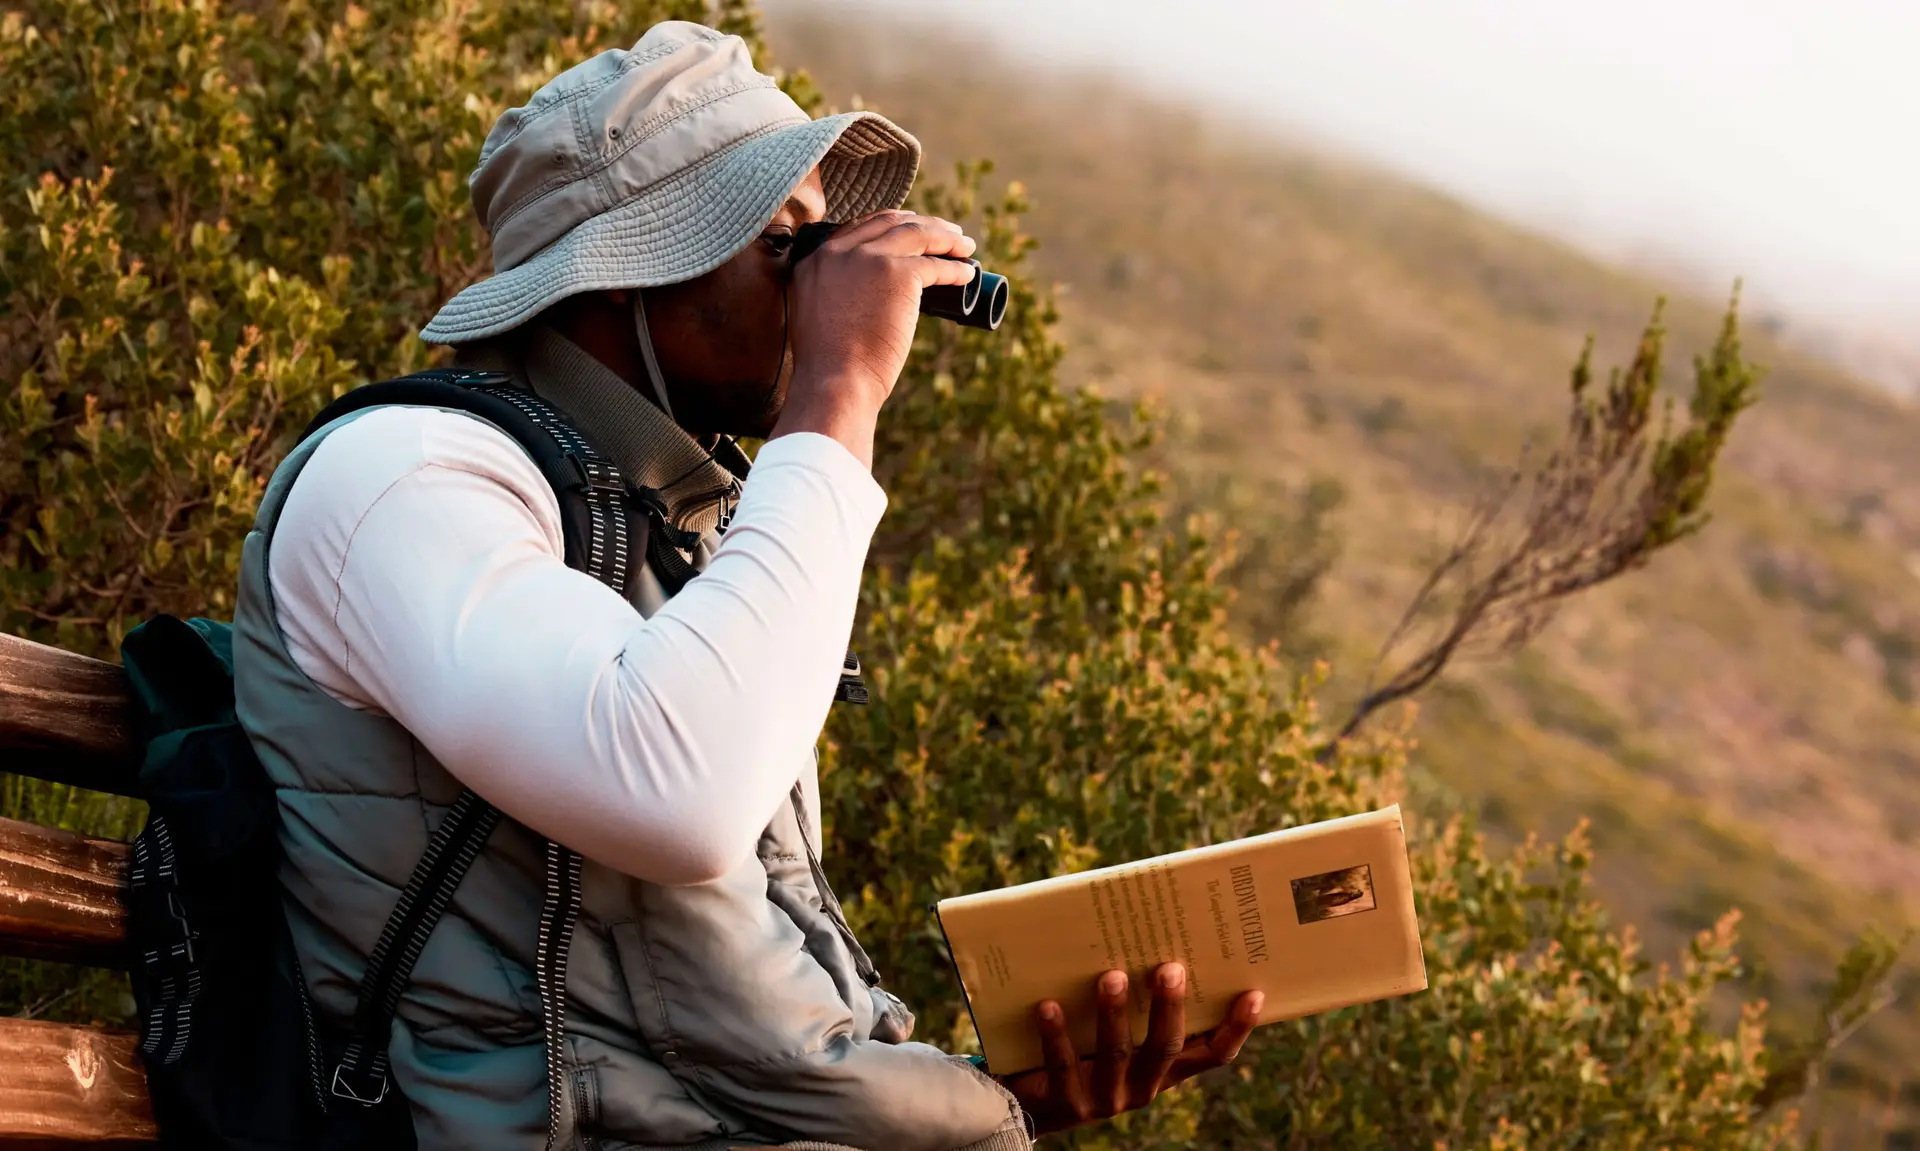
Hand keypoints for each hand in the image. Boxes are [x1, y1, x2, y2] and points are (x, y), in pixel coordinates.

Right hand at [772, 210, 976, 465]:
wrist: (834, 383)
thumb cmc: (827, 367)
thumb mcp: (815, 317)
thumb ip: (830, 296)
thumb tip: (861, 300)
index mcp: (815, 260)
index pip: (860, 228)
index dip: (892, 225)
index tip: (912, 231)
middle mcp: (839, 251)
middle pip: (891, 222)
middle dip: (923, 224)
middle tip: (946, 234)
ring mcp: (869, 259)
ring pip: (917, 234)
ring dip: (946, 238)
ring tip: (965, 247)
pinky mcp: (898, 274)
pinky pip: (936, 265)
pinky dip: (956, 268)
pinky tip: (967, 273)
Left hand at [998, 963, 1263, 1134]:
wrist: (1031, 1103)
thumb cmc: (1081, 1049)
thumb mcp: (1115, 1030)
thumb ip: (1133, 1000)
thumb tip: (1143, 933)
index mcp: (1162, 1070)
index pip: (1211, 1054)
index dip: (1235, 1029)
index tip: (1253, 993)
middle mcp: (1142, 1087)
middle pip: (1165, 1048)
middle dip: (1168, 1007)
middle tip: (1169, 968)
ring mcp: (1105, 1098)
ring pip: (1117, 1054)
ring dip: (1114, 1013)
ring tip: (1110, 976)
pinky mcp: (1066, 1103)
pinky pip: (1064, 1066)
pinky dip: (1057, 1034)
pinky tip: (1049, 1006)